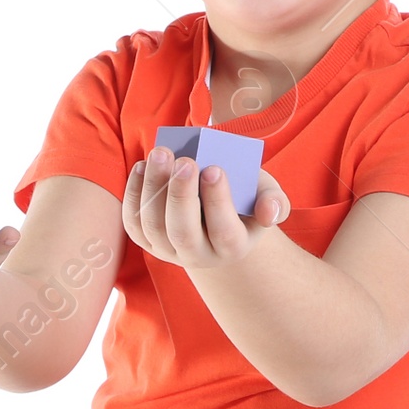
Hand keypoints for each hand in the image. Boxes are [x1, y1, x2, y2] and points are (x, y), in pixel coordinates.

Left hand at [122, 146, 289, 267]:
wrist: (217, 221)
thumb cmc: (244, 202)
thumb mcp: (266, 198)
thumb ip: (274, 202)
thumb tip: (270, 212)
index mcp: (232, 247)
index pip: (224, 231)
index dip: (218, 201)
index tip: (214, 168)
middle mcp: (198, 255)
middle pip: (183, 232)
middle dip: (181, 194)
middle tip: (185, 159)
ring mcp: (168, 250)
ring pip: (154, 225)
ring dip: (154, 187)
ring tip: (160, 154)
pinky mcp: (147, 241)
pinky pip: (134, 222)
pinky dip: (135, 193)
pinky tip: (142, 166)